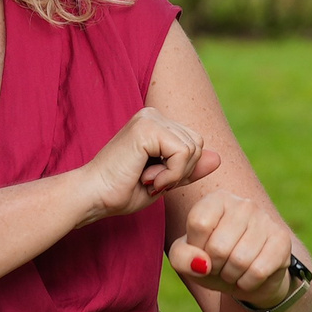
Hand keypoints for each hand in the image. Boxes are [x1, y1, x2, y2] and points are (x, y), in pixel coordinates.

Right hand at [76, 107, 220, 221]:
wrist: (93, 196)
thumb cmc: (121, 192)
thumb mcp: (165, 181)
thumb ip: (190, 169)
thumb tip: (219, 157)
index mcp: (156, 123)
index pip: (195, 143)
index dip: (183, 170)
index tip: (156, 181)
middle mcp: (153, 115)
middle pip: (198, 143)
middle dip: (182, 171)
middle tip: (152, 181)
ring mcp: (150, 118)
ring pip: (193, 148)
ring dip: (175, 175)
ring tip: (148, 180)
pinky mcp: (147, 127)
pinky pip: (183, 152)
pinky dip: (172, 174)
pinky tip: (148, 179)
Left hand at [167, 191, 299, 311]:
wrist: (248, 279)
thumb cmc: (213, 262)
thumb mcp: (187, 259)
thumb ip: (181, 257)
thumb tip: (202, 263)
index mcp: (216, 199)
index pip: (199, 223)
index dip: (197, 249)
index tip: (202, 251)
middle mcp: (243, 204)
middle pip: (218, 246)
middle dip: (215, 266)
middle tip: (221, 265)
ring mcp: (265, 219)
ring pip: (239, 261)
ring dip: (231, 276)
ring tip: (234, 270)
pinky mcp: (282, 240)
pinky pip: (258, 271)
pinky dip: (248, 282)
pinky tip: (249, 277)